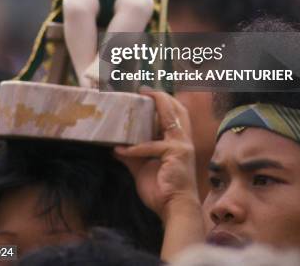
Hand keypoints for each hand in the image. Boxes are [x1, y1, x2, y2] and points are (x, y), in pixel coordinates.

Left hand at [114, 89, 198, 221]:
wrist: (175, 209)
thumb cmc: (162, 191)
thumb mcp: (143, 169)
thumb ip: (133, 156)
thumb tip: (116, 146)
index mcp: (179, 142)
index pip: (176, 115)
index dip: (164, 101)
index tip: (147, 93)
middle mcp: (183, 140)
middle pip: (177, 109)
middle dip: (162, 96)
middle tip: (143, 90)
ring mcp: (181, 145)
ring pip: (169, 116)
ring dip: (155, 104)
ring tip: (139, 97)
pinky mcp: (175, 153)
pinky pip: (150, 145)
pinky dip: (134, 148)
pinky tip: (120, 150)